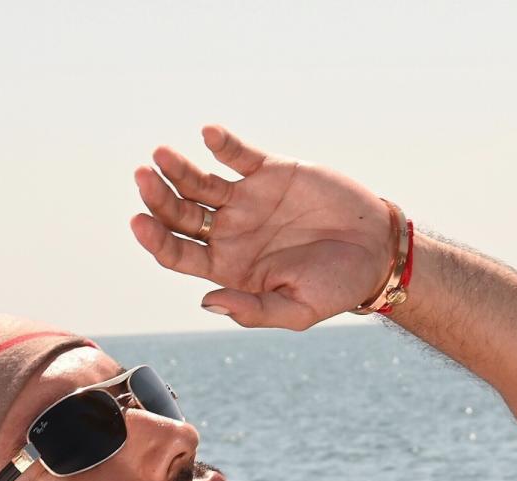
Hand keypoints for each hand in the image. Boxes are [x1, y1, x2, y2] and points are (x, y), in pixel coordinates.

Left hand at [131, 124, 395, 331]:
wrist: (376, 251)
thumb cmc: (337, 287)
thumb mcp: (297, 310)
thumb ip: (253, 310)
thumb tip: (207, 301)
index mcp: (229, 268)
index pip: (179, 253)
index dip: (156, 239)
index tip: (140, 223)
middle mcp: (230, 233)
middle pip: (180, 214)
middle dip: (158, 198)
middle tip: (144, 179)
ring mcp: (247, 200)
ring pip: (199, 182)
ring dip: (177, 168)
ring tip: (162, 155)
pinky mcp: (268, 172)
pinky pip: (238, 154)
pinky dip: (222, 143)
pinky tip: (209, 135)